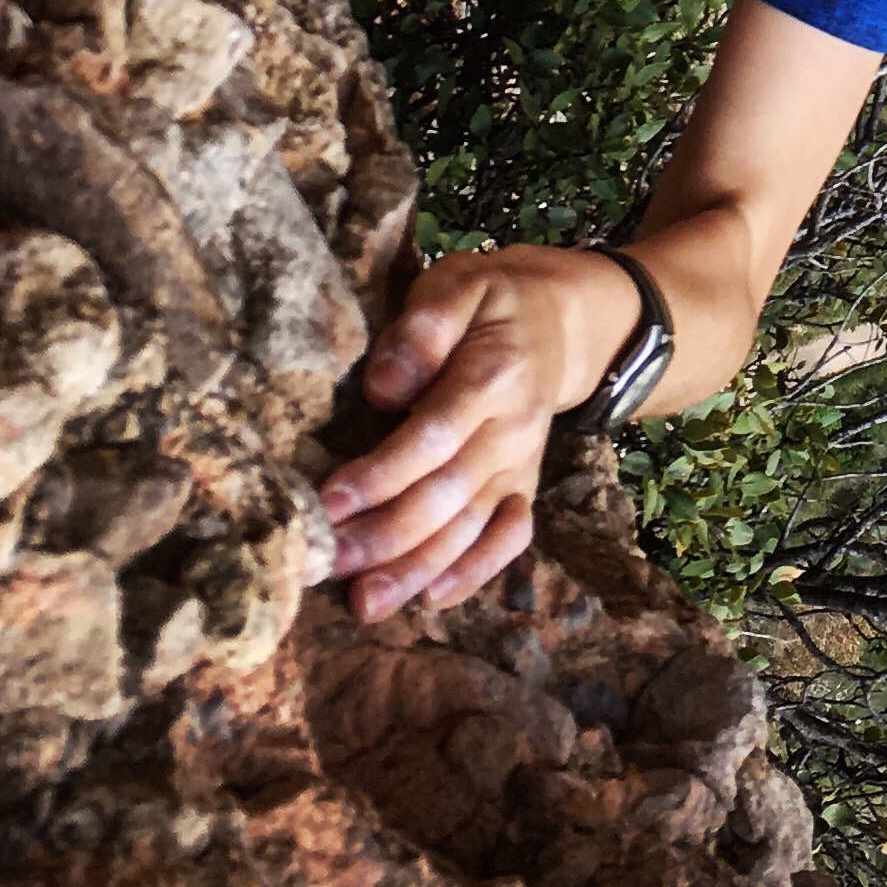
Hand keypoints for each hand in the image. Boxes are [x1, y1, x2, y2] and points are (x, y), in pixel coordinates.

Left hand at [317, 247, 639, 621]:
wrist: (558, 321)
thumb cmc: (488, 301)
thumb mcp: (459, 282)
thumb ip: (425, 326)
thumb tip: (384, 387)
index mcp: (493, 374)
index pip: (433, 435)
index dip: (382, 474)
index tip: (328, 503)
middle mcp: (512, 428)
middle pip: (448, 493)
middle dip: (387, 536)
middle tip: (329, 565)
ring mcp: (521, 464)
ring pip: (471, 527)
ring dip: (418, 569)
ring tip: (366, 604)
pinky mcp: (523, 487)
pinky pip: (509, 537)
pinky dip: (476, 572)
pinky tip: (432, 598)